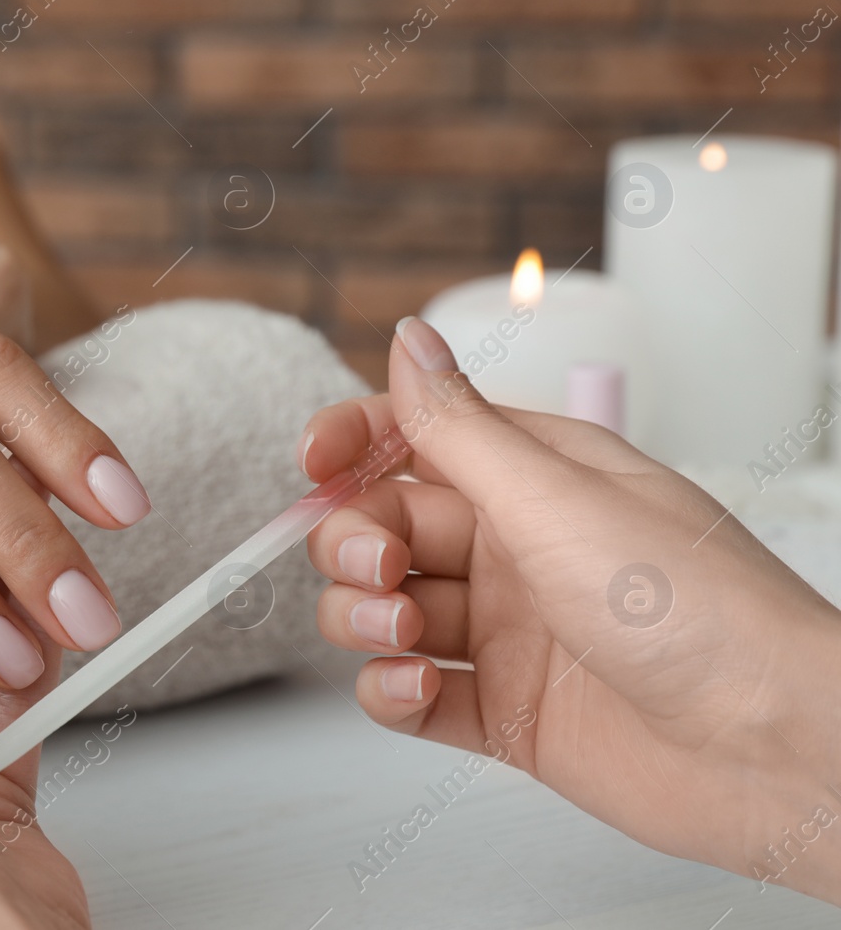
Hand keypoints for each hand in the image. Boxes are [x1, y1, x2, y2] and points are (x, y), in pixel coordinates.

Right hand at [301, 317, 840, 902]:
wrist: (776, 749)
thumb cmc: (699, 609)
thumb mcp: (557, 498)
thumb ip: (458, 428)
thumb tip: (405, 340)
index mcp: (533, 478)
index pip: (413, 440)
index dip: (353, 444)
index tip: (313, 463)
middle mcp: (514, 549)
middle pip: (382, 527)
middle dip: (355, 542)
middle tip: (381, 565)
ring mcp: (507, 633)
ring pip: (383, 609)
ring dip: (364, 618)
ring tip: (403, 635)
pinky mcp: (503, 712)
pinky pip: (409, 695)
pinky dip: (390, 692)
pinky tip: (418, 689)